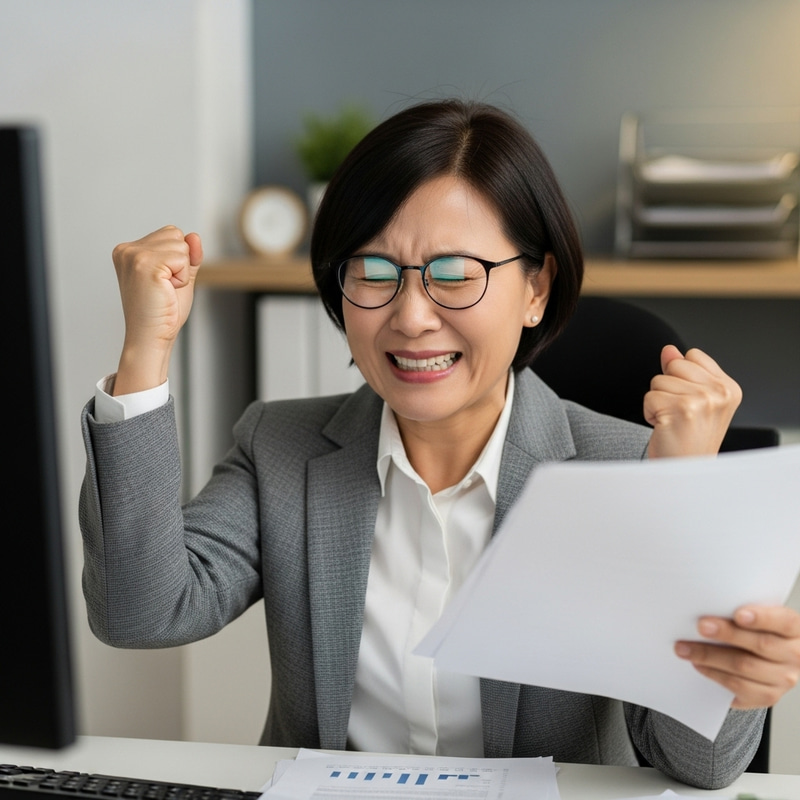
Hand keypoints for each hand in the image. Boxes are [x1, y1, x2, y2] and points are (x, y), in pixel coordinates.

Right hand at [111, 226, 202, 393]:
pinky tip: (167, 290)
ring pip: (181, 245)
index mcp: (129, 250)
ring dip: (182, 271)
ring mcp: (134, 255)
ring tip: (165, 289)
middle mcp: (127, 249)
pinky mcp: (145, 264)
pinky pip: (183, 258)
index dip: (178, 258)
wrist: (152, 336)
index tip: (163, 282)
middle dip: (181, 262)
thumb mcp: (180, 276)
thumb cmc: (163, 311)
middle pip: (175, 234)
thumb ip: (188, 255)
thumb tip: (194, 236)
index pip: (170, 233)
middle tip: (165, 287)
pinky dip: (183, 277)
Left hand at [645, 345, 741, 458]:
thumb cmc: (689, 440)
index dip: (682, 377)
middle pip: (674, 365)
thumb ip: (683, 372)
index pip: (692, 355)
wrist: (686, 472)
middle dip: (668, 387)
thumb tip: (669, 349)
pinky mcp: (680, 411)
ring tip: (673, 422)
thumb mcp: (695, 401)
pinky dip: (649, 413)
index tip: (690, 401)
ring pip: (658, 381)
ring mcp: (701, 401)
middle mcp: (719, 393)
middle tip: (680, 413)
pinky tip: (665, 428)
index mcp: (728, 388)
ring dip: (658, 402)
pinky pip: (649, 397)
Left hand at [675, 605, 799, 708]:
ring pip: (745, 666)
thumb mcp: (757, 616)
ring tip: (685, 648)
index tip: (738, 614)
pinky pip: (738, 687)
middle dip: (727, 634)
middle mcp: (794, 655)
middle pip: (761, 644)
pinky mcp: (767, 696)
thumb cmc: (758, 631)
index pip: (784, 621)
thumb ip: (741, 611)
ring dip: (710, 656)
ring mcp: (783, 679)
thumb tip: (709, 604)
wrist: (768, 661)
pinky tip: (699, 665)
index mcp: (794, 630)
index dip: (762, 618)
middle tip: (701, 626)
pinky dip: (715, 675)